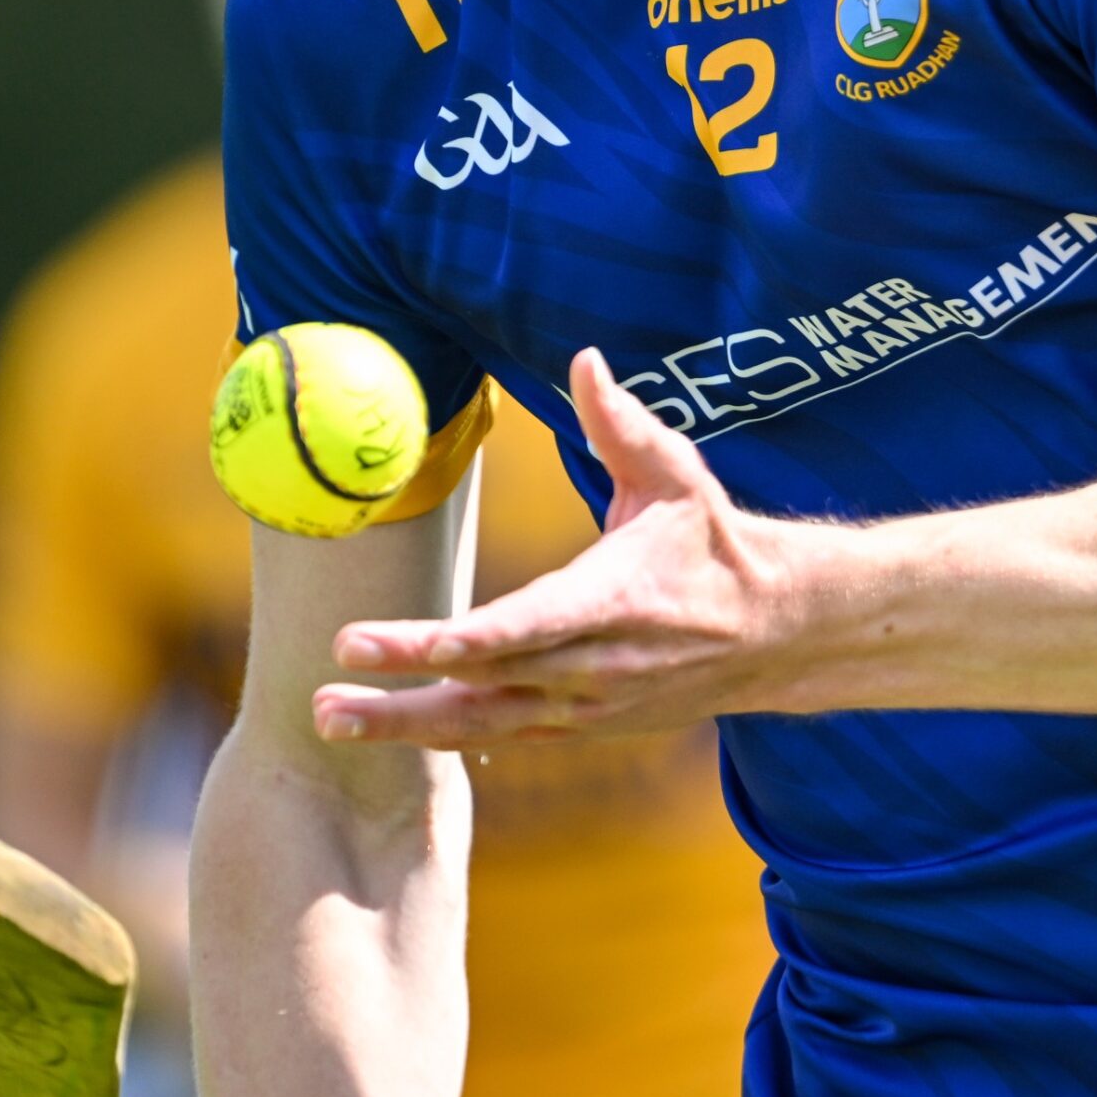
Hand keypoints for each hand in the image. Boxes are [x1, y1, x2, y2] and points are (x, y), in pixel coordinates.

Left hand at [313, 350, 804, 746]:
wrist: (772, 631)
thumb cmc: (711, 540)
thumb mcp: (676, 473)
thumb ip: (622, 422)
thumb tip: (586, 358)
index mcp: (612, 601)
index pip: (522, 629)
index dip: (458, 642)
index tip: (396, 644)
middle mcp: (594, 667)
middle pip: (484, 687)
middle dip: (403, 694)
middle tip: (324, 697)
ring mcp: (588, 707)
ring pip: (484, 725)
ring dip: (404, 727)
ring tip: (328, 718)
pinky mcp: (584, 726)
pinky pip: (505, 738)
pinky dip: (448, 737)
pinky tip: (389, 732)